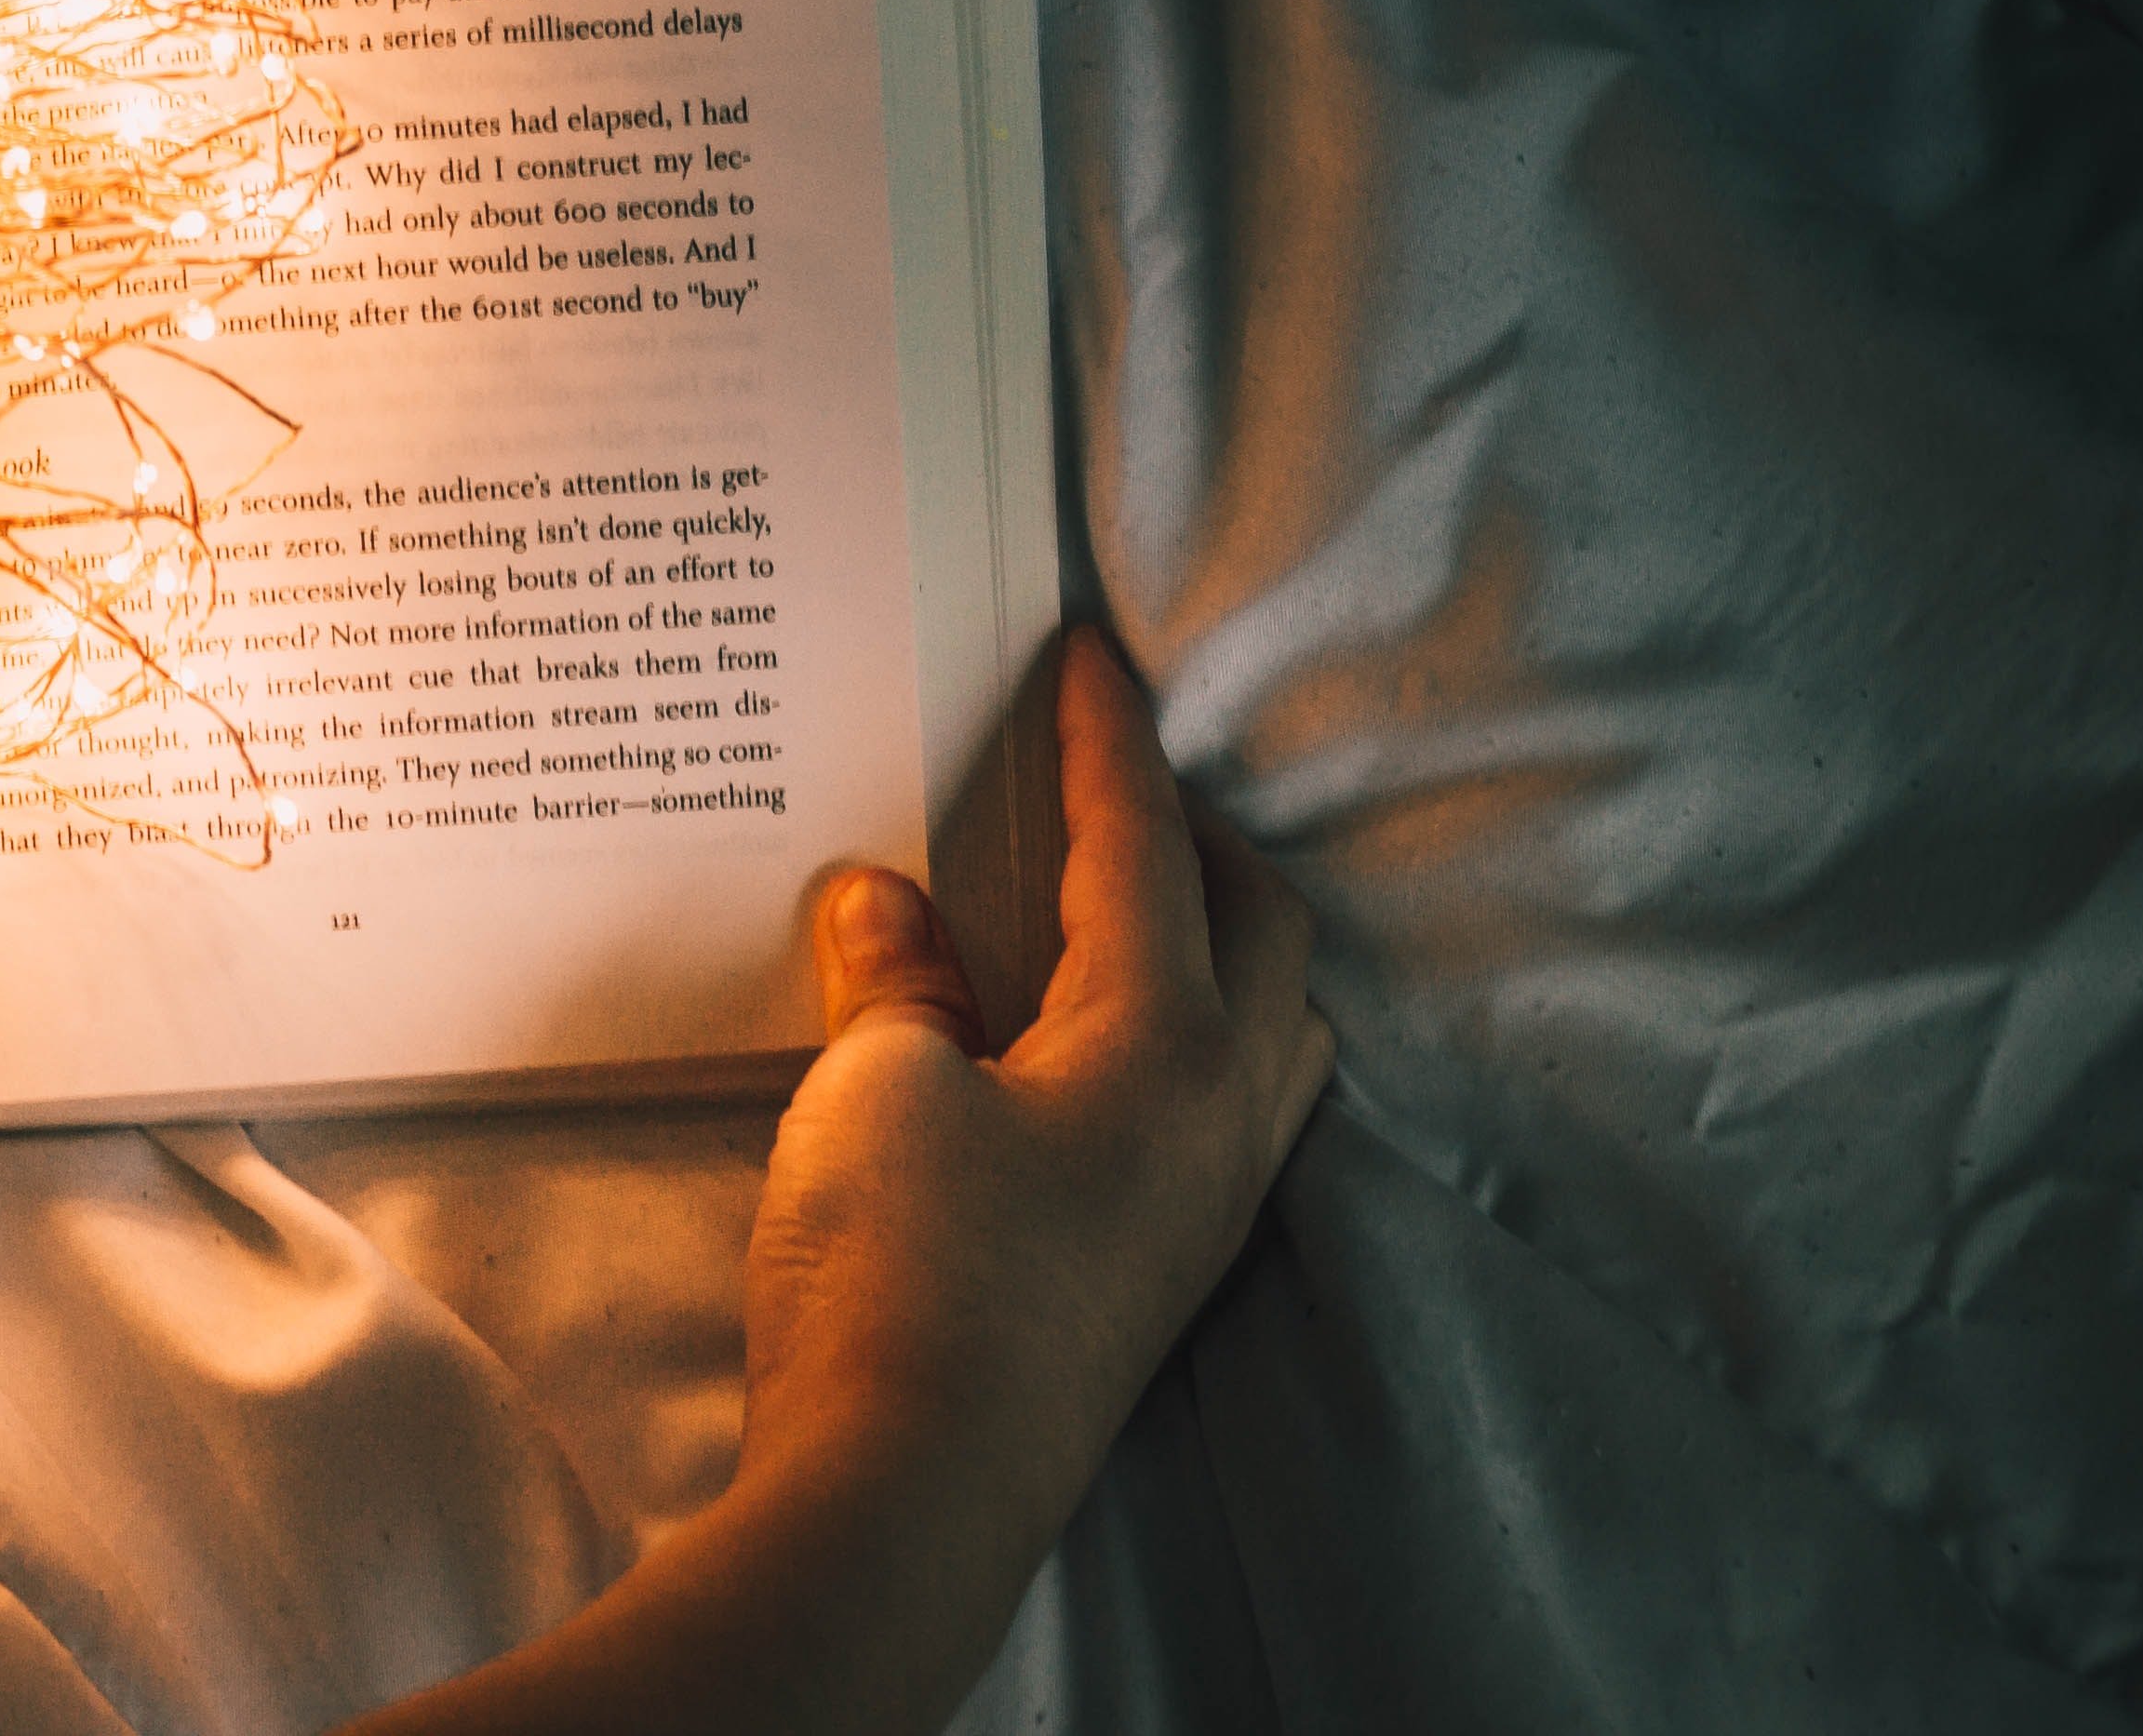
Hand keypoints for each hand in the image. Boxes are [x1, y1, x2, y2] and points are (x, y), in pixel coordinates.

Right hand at [343, 623, 1329, 1735]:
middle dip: (1197, 842)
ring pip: (1266, 1035)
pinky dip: (1183, 1040)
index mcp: (1170, 1038)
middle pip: (1257, 935)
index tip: (1096, 659)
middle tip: (1116, 781)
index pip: (1148, 850)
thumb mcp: (876, 1084)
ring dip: (1215, 950)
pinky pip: (1218, 1111)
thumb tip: (888, 901)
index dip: (1109, 745)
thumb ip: (895, 977)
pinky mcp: (1157, 1275)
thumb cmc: (904, 1265)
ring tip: (1133, 910)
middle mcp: (1222, 1117)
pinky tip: (1097, 1054)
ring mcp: (1203, 1209)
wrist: (907, 1482)